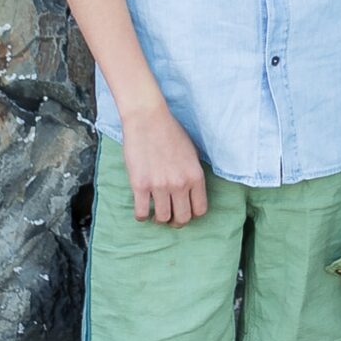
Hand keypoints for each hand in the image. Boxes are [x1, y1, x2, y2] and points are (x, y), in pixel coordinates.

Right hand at [121, 101, 207, 224]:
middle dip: (176, 221)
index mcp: (195, 176)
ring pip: (162, 219)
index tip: (185, 211)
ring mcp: (159, 186)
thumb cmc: (171, 132)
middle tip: (170, 216)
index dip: (192, 214)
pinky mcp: (140, 185)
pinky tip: (142, 208)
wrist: (148, 119)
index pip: (200, 210)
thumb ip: (193, 174)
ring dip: (159, 219)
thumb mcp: (193, 152)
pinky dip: (142, 216)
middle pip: (182, 219)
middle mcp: (180, 184)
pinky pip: (142, 213)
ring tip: (156, 212)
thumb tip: (193, 192)